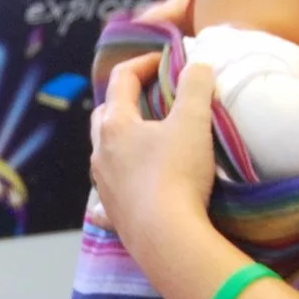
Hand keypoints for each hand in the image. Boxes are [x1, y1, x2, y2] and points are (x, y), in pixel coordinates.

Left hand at [88, 53, 216, 264]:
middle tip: (150, 99)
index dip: (143, 64)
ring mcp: (103, 186)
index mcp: (116, 125)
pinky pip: (106, 199)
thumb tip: (197, 64)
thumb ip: (196, 86)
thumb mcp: (194, 122)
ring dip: (120, 142)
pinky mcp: (113, 215)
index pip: (122, 80)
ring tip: (144, 142)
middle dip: (124, 101)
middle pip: (104, 116)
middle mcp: (101, 153)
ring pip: (104, 154)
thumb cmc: (178, 174)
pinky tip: (118, 196)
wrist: (168, 237)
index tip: (165, 60)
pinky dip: (113, 191)